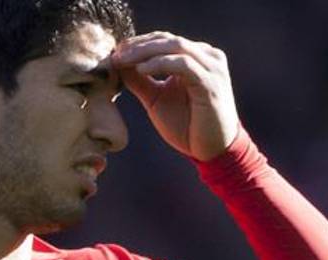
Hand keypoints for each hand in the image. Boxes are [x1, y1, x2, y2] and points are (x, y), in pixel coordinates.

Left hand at [110, 32, 239, 160]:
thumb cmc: (187, 126)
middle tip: (116, 53)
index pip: (164, 40)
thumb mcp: (156, 99)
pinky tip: (141, 70)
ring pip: (175, 47)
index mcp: (196, 58)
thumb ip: (140, 81)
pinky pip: (183, 64)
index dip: (138, 43)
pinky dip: (160, 63)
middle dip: (138, 45)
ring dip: (145, 51)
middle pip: (168, 40)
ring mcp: (212, 68)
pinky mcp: (211, 82)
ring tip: (123, 60)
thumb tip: (118, 64)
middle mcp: (207, 57)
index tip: (115, 52)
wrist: (212, 151)